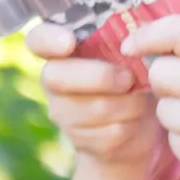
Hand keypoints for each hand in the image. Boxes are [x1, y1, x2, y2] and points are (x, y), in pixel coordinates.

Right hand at [29, 21, 161, 165]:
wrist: (141, 122)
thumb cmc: (137, 72)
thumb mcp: (135, 50)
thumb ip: (131, 39)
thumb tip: (141, 38)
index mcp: (64, 51)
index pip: (38, 40)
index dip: (47, 40)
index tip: (68, 43)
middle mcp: (54, 81)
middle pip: (57, 77)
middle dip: (100, 76)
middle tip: (128, 78)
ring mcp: (63, 113)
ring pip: (95, 107)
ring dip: (128, 103)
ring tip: (138, 98)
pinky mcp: (79, 140)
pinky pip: (109, 132)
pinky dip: (131, 124)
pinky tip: (134, 120)